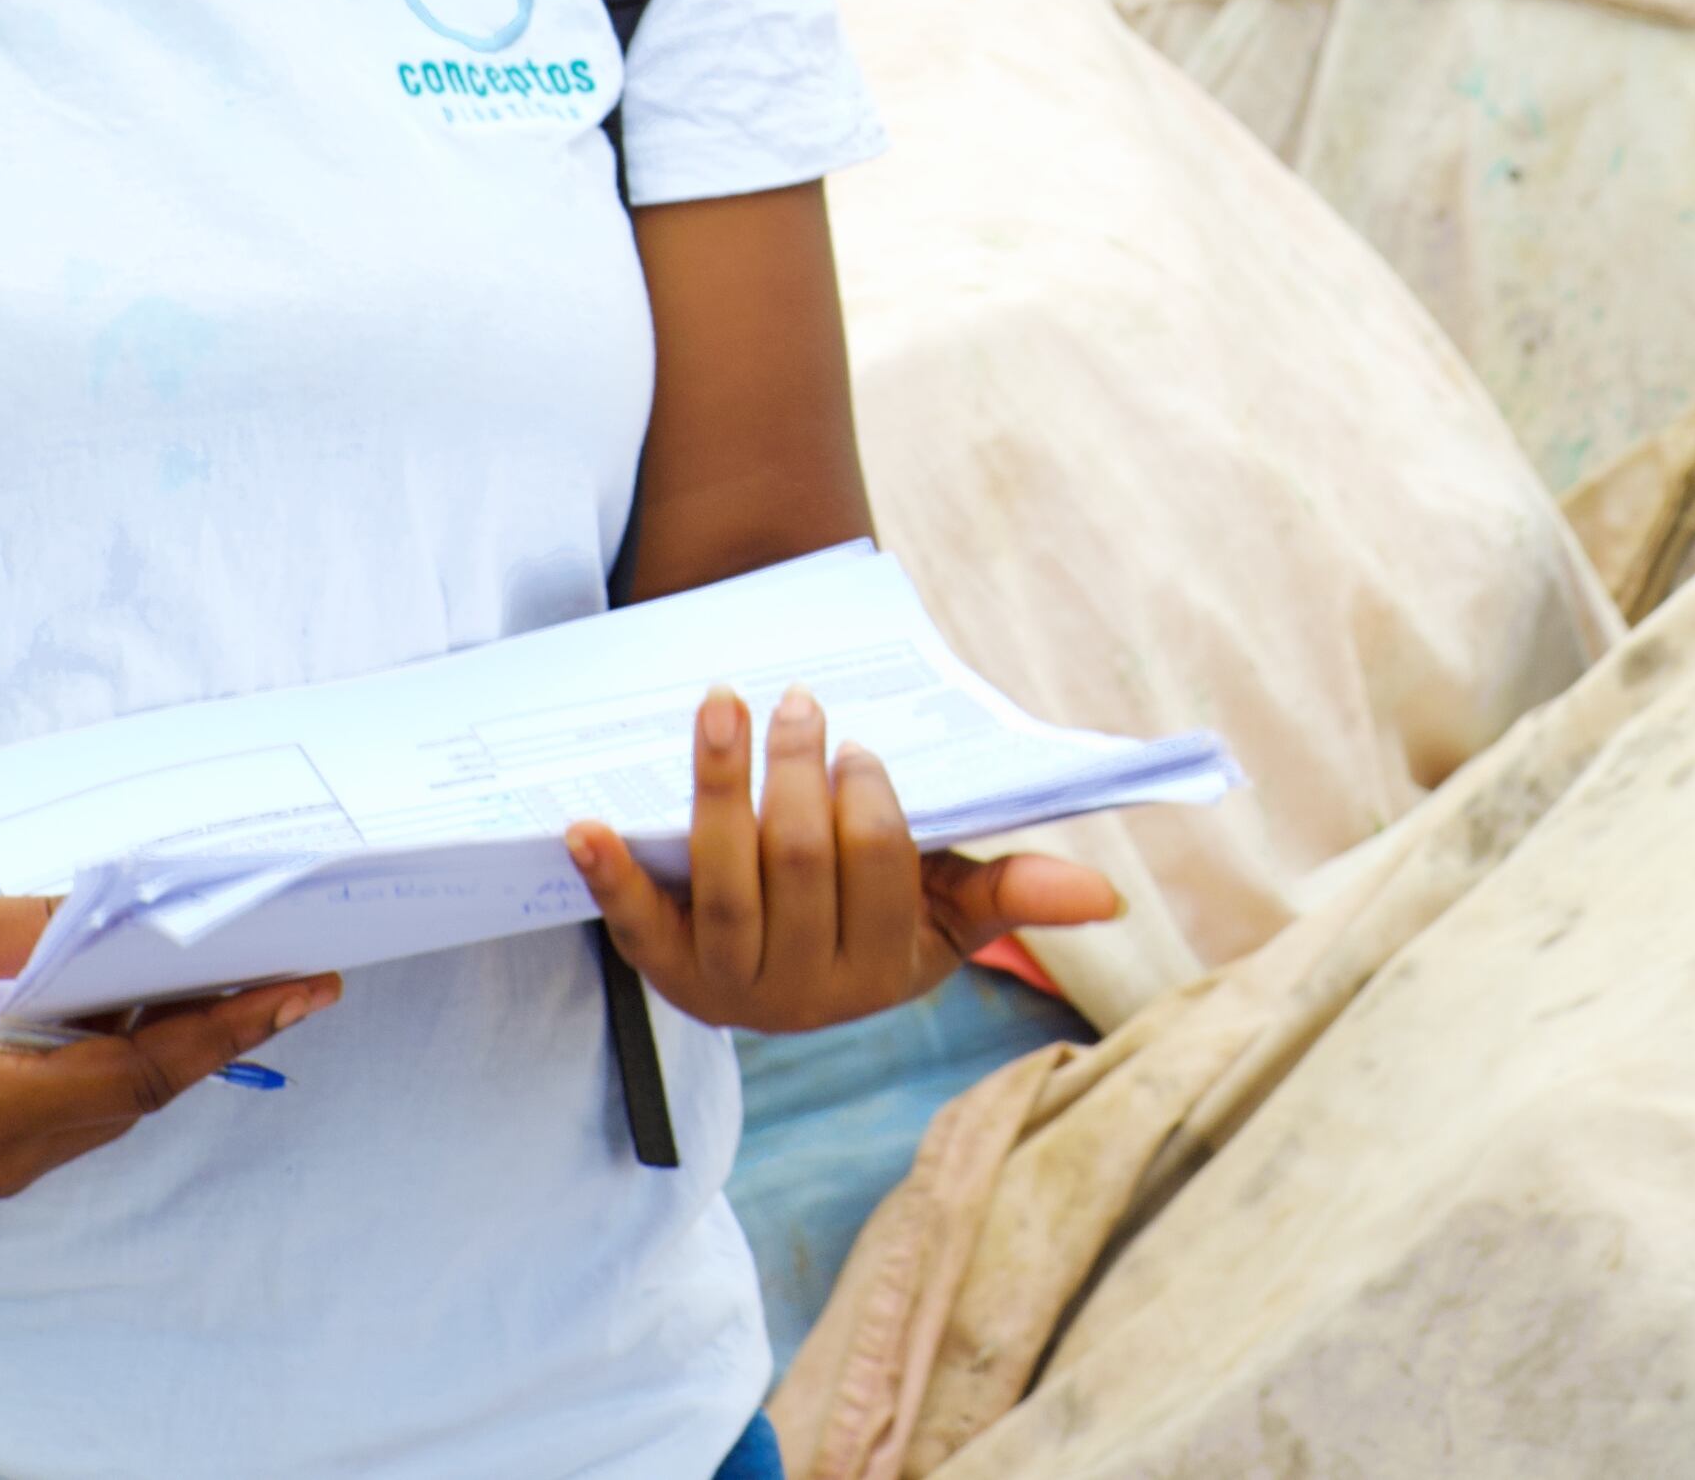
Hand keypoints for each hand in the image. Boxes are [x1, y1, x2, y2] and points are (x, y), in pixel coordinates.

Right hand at [0, 892, 336, 1197]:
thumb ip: (49, 931)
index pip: (140, 1073)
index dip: (226, 1027)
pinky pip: (82, 1098)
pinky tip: (164, 1000)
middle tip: (303, 975)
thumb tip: (143, 917)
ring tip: (255, 979)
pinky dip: (128, 1049)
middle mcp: (5, 1155)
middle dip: (222, 1029)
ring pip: (117, 1100)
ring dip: (180, 1039)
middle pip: (140, 1092)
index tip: (299, 988)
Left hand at [570, 685, 1124, 1035]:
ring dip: (718, 784)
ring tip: (723, 702)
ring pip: (724, 878)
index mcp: (882, 971)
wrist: (780, 977)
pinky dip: (610, 874)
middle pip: (799, 860)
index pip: (877, 867)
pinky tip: (584, 824)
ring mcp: (727, 987)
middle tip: (796, 700)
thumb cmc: (875, 921)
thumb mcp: (947, 913)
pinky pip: (634, 925)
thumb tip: (1110, 897)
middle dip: (796, 770)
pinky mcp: (663, 974)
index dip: (867, 801)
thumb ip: (1013, 892)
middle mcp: (803, 993)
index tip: (858, 749)